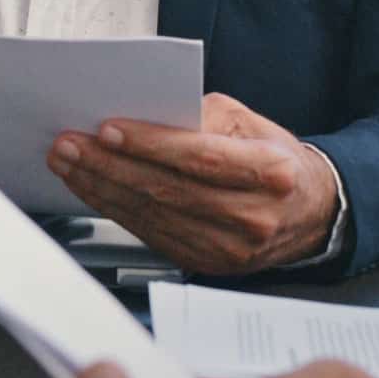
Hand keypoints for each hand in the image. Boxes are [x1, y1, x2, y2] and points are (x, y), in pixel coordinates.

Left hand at [46, 93, 339, 273]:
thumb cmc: (274, 159)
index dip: (150, 144)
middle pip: (169, 189)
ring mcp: (231, 247)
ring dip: (102, 188)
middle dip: (109, 165)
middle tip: (69, 144)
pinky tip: (92, 189)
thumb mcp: (250, 122)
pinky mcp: (209, 263)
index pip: (200, 157)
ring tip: (69, 163)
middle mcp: (253, 215)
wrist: (309, 213)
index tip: (106, 129)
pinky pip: (152, 234)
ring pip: (154, 214)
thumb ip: (201, 115)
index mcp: (270, 172)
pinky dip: (116, 209)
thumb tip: (144, 114)